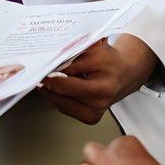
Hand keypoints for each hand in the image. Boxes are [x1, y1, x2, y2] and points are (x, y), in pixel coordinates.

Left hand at [41, 35, 157, 124]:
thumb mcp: (94, 47)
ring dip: (50, 91)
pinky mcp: (93, 117)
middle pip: (64, 89)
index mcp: (103, 67)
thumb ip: (74, 51)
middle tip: (39, 74)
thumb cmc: (108, 59)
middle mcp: (103, 92)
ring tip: (46, 82)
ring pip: (62, 101)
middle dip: (49, 81)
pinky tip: (56, 91)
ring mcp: (98, 108)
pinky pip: (65, 109)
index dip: (53, 67)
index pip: (69, 69)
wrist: (126, 74)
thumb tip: (51, 58)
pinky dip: (58, 99)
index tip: (42, 64)